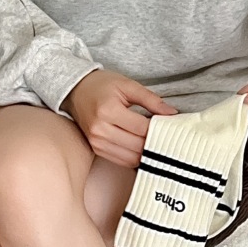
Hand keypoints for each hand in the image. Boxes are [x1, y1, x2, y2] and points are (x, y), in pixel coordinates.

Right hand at [63, 69, 177, 166]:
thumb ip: (151, 100)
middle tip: (169, 138)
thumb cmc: (101, 86)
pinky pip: (123, 161)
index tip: (172, 128)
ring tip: (157, 143)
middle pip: (138, 146)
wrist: (75, 91)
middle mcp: (100, 130)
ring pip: (132, 158)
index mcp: (108, 111)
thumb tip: (172, 114)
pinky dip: (136, 157)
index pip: (142, 129)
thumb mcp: (128, 85)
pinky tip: (144, 149)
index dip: (160, 130)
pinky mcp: (97, 150)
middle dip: (156, 144)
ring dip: (147, 154)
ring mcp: (97, 142)